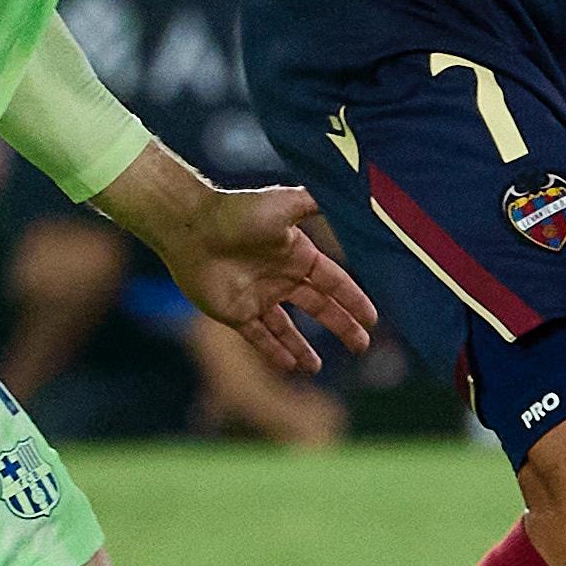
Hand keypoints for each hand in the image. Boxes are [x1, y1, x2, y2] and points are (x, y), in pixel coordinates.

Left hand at [125, 178, 377, 375]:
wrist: (192, 227)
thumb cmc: (238, 213)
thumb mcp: (286, 203)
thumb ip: (317, 203)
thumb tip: (352, 196)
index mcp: (297, 254)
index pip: (334, 282)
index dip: (354, 300)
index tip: (373, 318)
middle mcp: (280, 277)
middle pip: (318, 307)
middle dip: (342, 326)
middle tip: (363, 346)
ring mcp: (258, 297)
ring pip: (287, 329)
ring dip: (303, 349)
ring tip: (317, 369)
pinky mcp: (235, 312)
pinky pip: (260, 338)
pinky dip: (275, 352)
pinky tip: (291, 368)